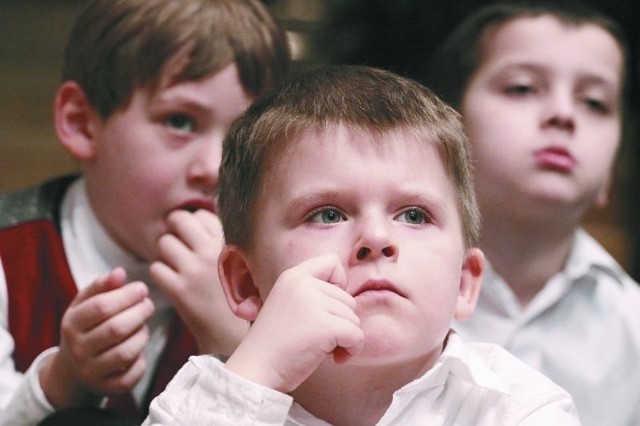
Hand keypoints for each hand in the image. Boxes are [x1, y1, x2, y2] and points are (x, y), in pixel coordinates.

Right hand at [40, 267, 153, 407]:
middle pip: (116, 329)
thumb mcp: (85, 304)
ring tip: (144, 325)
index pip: (101, 307)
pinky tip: (140, 349)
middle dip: (139, 313)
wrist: (72, 369)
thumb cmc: (86, 327)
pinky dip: (141, 362)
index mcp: (71, 324)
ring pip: (125, 353)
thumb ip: (102, 286)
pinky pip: (130, 377)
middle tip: (149, 304)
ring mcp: (91, 371)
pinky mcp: (106, 388)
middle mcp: (78, 349)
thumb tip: (120, 272)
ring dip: (142, 335)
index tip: (142, 288)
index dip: (126, 295)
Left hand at [150, 210, 248, 354]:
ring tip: (176, 268)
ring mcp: (194, 270)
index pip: (200, 215)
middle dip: (174, 231)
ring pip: (163, 243)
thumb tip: (203, 214)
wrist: (232, 336)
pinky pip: (155, 268)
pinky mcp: (179, 290)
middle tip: (178, 247)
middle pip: (178, 220)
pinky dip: (160, 275)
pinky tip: (172, 284)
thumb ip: (221, 240)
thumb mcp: (239, 263)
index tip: (196, 240)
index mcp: (229, 243)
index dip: (194, 226)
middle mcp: (211, 251)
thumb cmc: (236, 298)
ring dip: (165, 254)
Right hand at [225, 254, 363, 392]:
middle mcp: (302, 284)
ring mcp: (313, 303)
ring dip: (345, 338)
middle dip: (340, 322)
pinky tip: (336, 359)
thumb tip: (350, 299)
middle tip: (318, 338)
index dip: (339, 285)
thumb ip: (312, 294)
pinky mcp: (325, 326)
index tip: (325, 308)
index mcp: (292, 276)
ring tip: (322, 348)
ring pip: (354, 318)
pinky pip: (357, 335)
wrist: (256, 369)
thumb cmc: (275, 344)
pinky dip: (352, 350)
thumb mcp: (289, 305)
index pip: (332, 262)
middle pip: (348, 298)